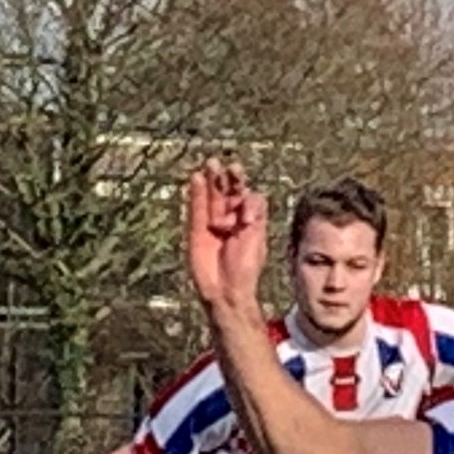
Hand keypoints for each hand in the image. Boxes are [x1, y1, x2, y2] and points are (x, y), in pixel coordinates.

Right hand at [183, 160, 265, 311]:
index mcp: (249, 221)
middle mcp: (231, 220)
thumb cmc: (246, 267)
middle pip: (228, 193)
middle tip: (226, 165)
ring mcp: (213, 224)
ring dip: (211, 181)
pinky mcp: (196, 231)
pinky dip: (196, 195)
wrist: (227, 290)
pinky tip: (196, 178)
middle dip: (227, 178)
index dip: (244, 190)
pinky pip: (196, 209)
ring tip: (210, 164)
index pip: (246, 196)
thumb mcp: (257, 236)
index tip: (242, 188)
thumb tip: (246, 194)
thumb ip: (255, 213)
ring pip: (211, 198)